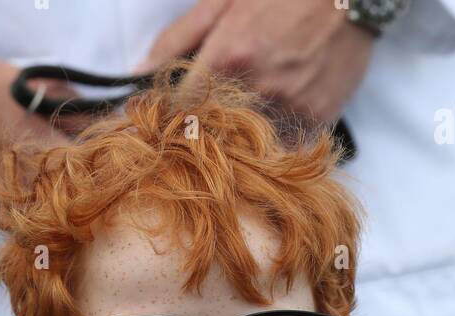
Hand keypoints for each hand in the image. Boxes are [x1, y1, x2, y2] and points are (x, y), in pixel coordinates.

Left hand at [134, 0, 374, 124]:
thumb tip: (137, 70)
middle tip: (215, 113)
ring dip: (246, 130)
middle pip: (216, 131)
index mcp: (229, 55)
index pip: (182, 108)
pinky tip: (282, 102)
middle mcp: (259, 87)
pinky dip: (279, 129)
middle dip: (210, 127)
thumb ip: (178, 38)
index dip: (173, 116)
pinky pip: (287, 140)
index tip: (169, 121)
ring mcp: (291, 106)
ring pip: (252, 139)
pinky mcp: (318, 118)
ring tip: (256, 101)